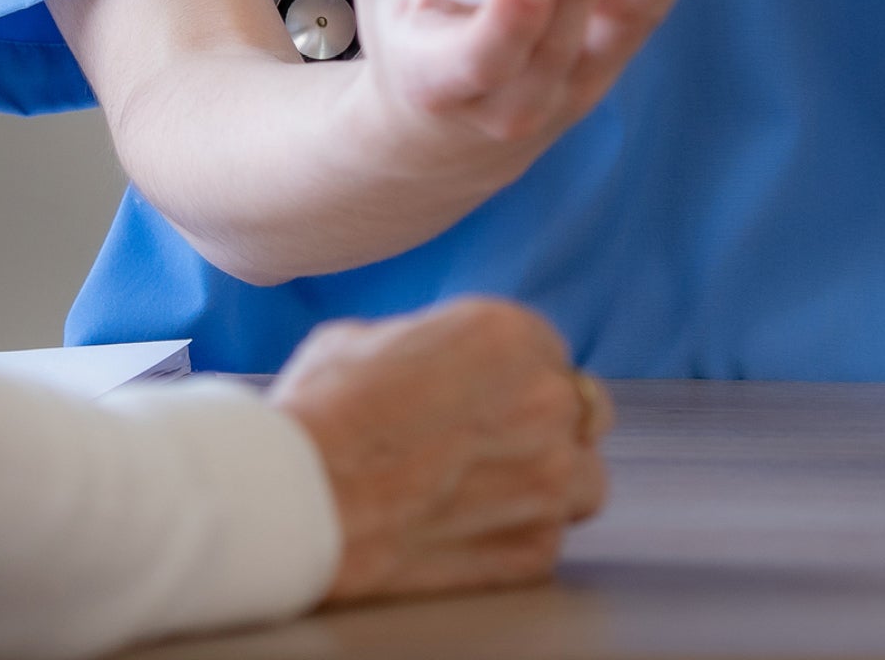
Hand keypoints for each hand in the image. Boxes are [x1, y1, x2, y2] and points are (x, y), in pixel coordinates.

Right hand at [271, 297, 609, 602]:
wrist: (300, 499)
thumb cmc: (322, 409)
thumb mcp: (370, 338)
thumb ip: (433, 348)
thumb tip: (436, 364)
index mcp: (509, 334)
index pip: (547, 351)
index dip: (515, 375)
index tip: (484, 395)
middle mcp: (547, 402)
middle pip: (582, 412)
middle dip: (546, 425)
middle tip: (492, 442)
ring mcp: (549, 481)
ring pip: (585, 481)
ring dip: (548, 483)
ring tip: (488, 491)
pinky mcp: (533, 550)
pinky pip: (548, 540)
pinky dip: (516, 536)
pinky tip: (463, 529)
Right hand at [338, 0, 722, 188]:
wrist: (444, 132)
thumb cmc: (403, 32)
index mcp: (441, 78)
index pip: (484, 53)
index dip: (514, 13)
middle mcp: (517, 97)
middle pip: (563, 37)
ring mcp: (574, 85)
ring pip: (623, 26)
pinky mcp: (611, 61)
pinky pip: (645, 11)